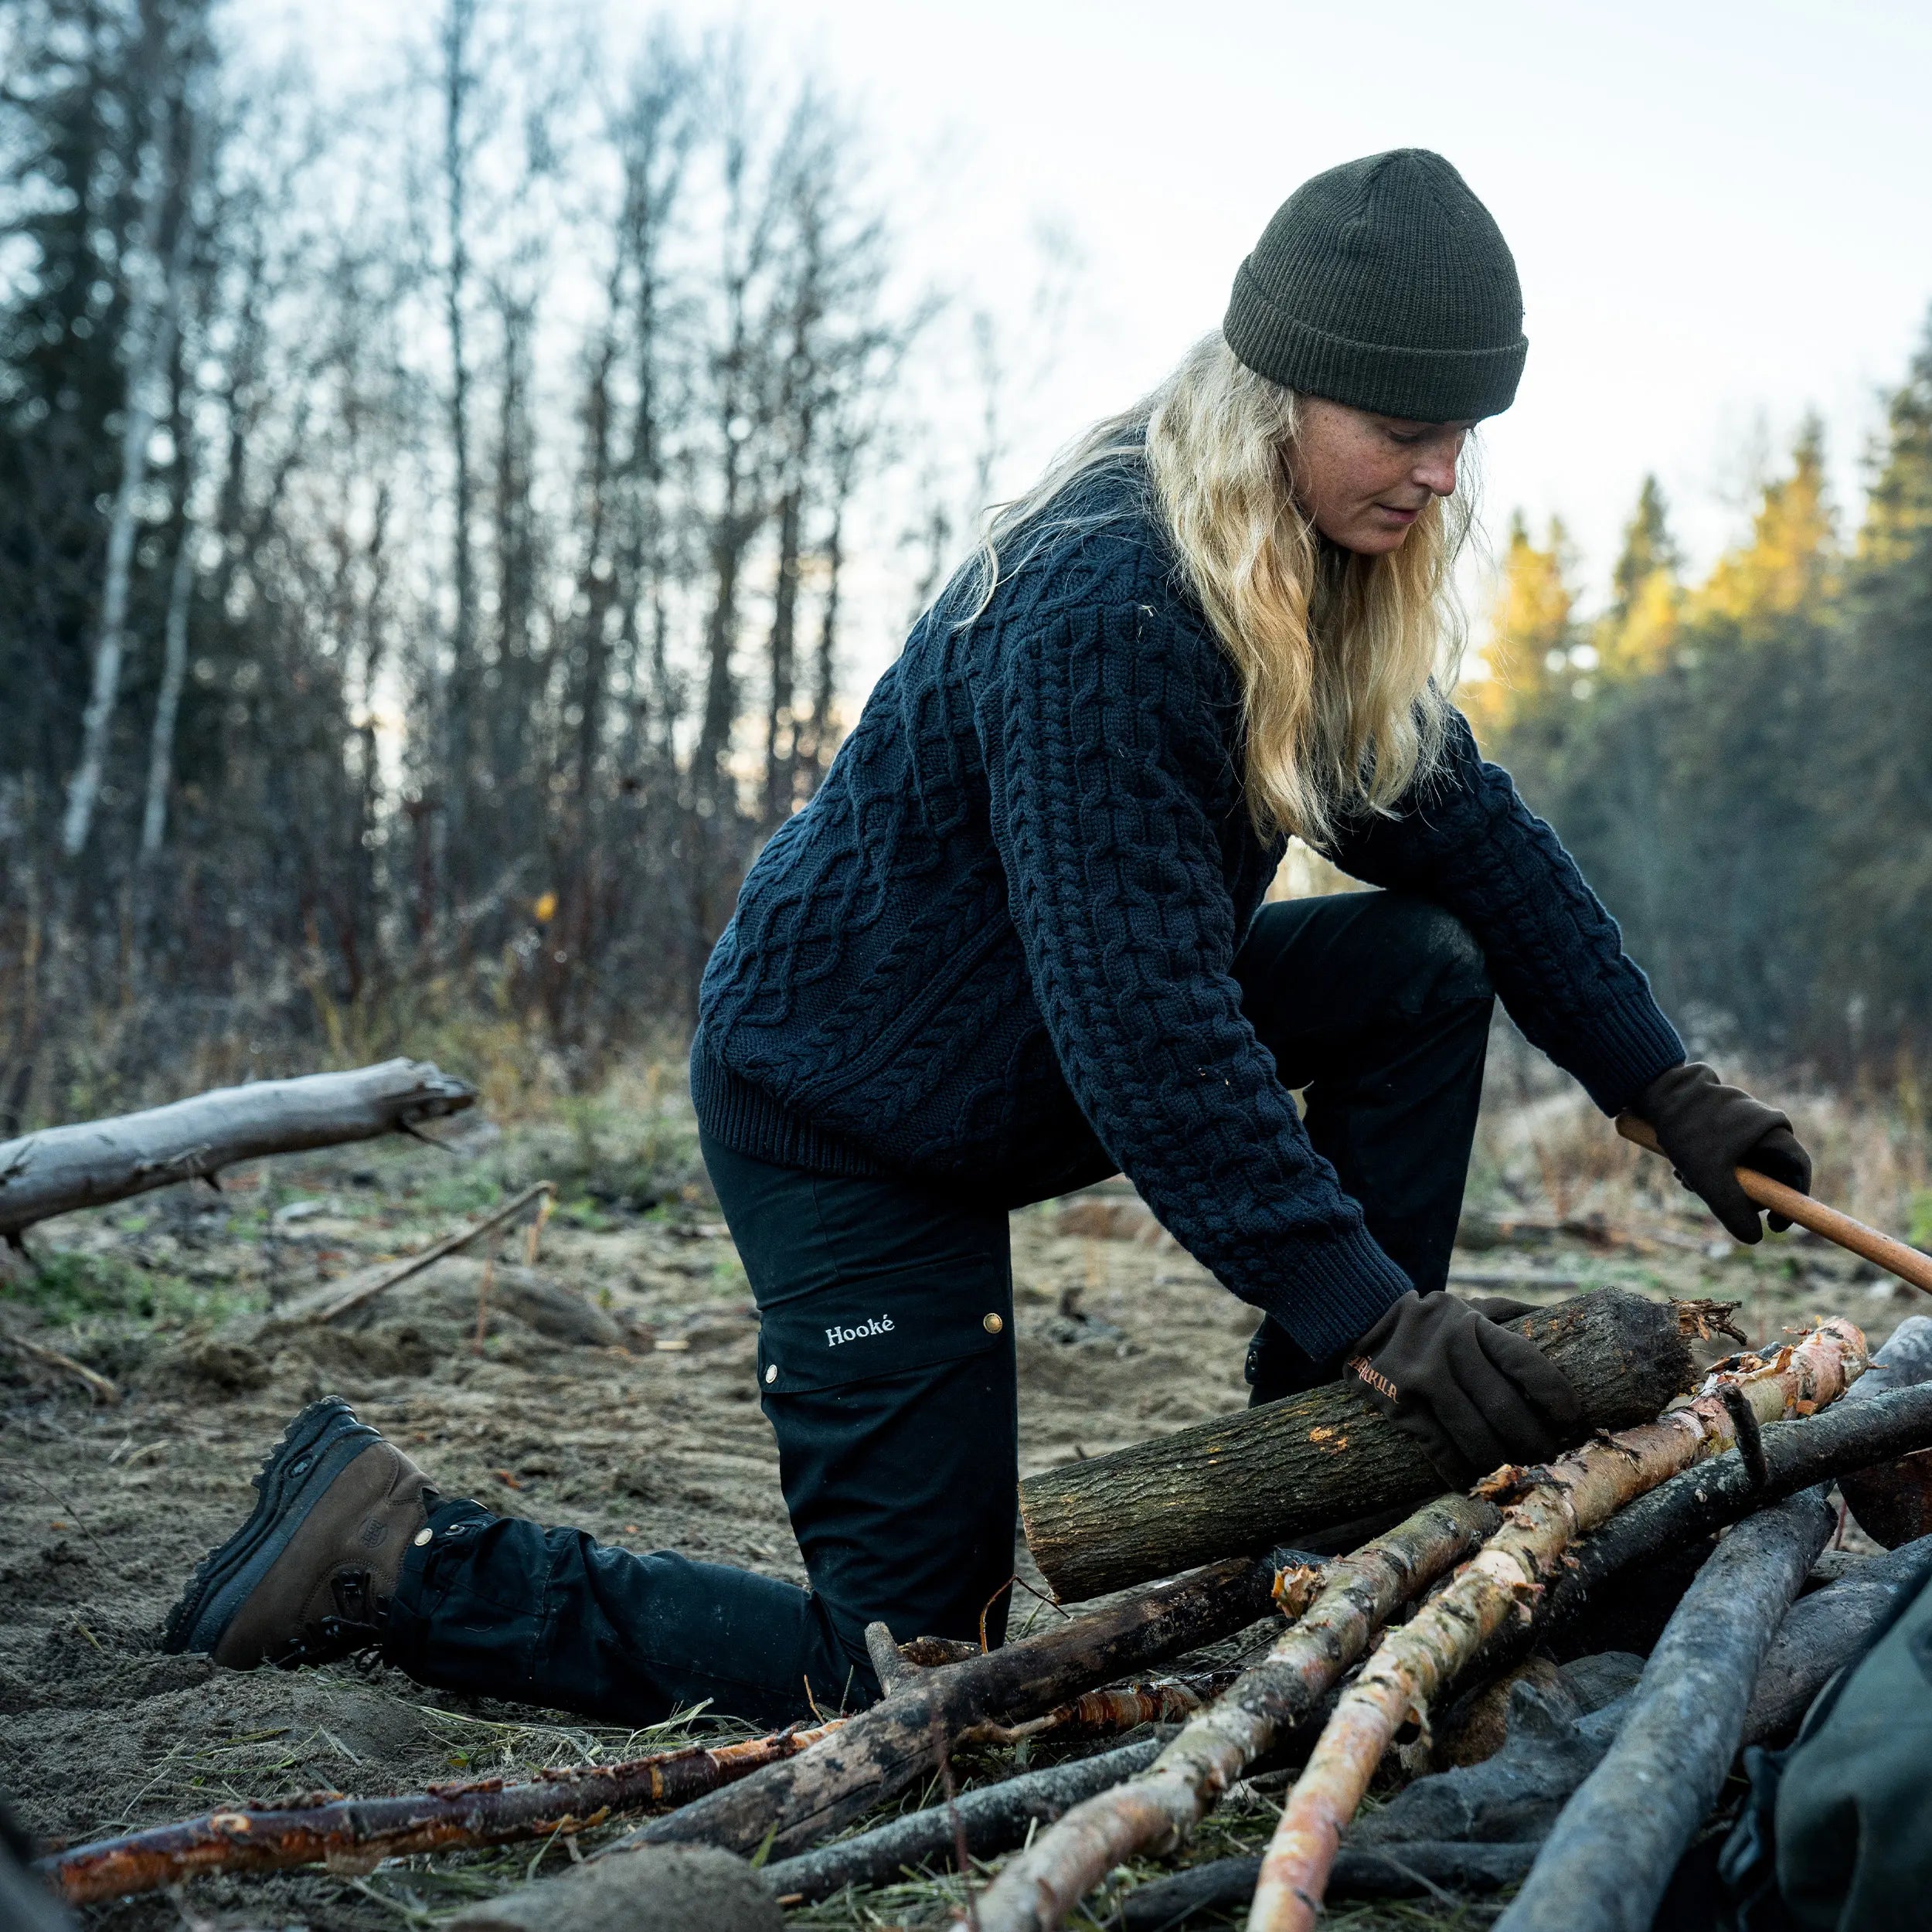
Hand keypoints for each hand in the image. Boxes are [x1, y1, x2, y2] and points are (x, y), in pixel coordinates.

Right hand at [1346, 1290, 1583, 1486]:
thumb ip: (1511, 1313)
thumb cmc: (1432, 1321)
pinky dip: (1460, 1472)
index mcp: (1473, 1323)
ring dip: (1501, 1463)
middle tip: (1547, 1458)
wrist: (1357, 1320)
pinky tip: (1472, 1480)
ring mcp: (1420, 1378)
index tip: (1570, 1418)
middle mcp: (1448, 1348)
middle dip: (1533, 1442)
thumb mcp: (1469, 1307)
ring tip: (1516, 1472)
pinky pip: (1440, 1449)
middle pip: (1504, 1408)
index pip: (1523, 1360)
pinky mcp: (1397, 1405)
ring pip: (1475, 1435)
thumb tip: (1569, 1315)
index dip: (1553, 1394)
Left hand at [1633, 1062, 1812, 1243]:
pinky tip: (1682, 1169)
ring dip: (1719, 1183)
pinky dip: (1709, 1168)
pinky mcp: (1723, 1122)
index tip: (1775, 1226)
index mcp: (1774, 1131)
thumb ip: (1734, 1212)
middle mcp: (1765, 1124)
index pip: (1798, 1172)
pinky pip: (1726, 1155)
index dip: (1792, 1202)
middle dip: (1742, 1194)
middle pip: (1768, 1174)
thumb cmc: (1687, 1131)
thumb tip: (1755, 1239)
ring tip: (1687, 1180)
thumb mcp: (1710, 1179)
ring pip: (1742, 1167)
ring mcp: (1744, 1122)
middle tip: (1716, 1202)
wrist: (1657, 1090)